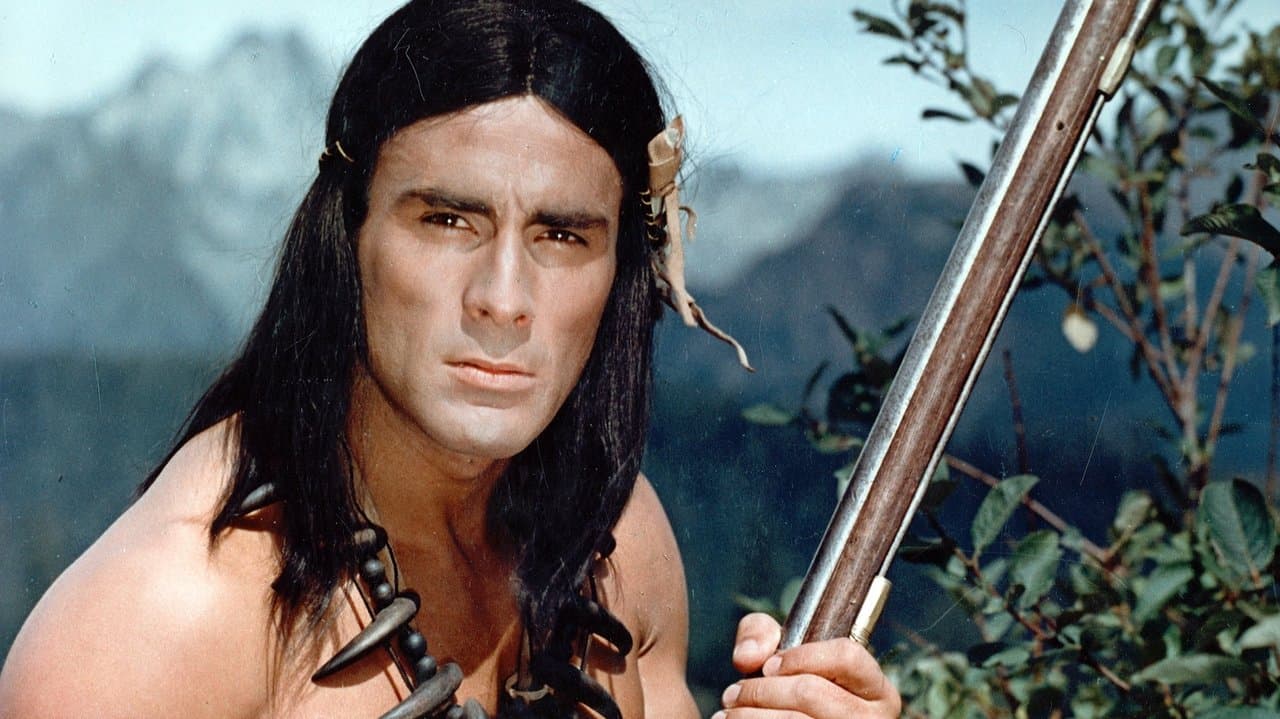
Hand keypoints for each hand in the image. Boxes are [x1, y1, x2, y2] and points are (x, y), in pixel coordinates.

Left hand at [713, 612, 900, 717]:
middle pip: (810, 692)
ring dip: (749, 715)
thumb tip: (749, 655)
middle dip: (760, 690)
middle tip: (733, 694)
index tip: (769, 666)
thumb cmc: (791, 696)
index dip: (801, 656)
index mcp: (875, 690)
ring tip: (729, 713)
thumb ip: (762, 635)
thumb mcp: (782, 655)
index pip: (847, 655)